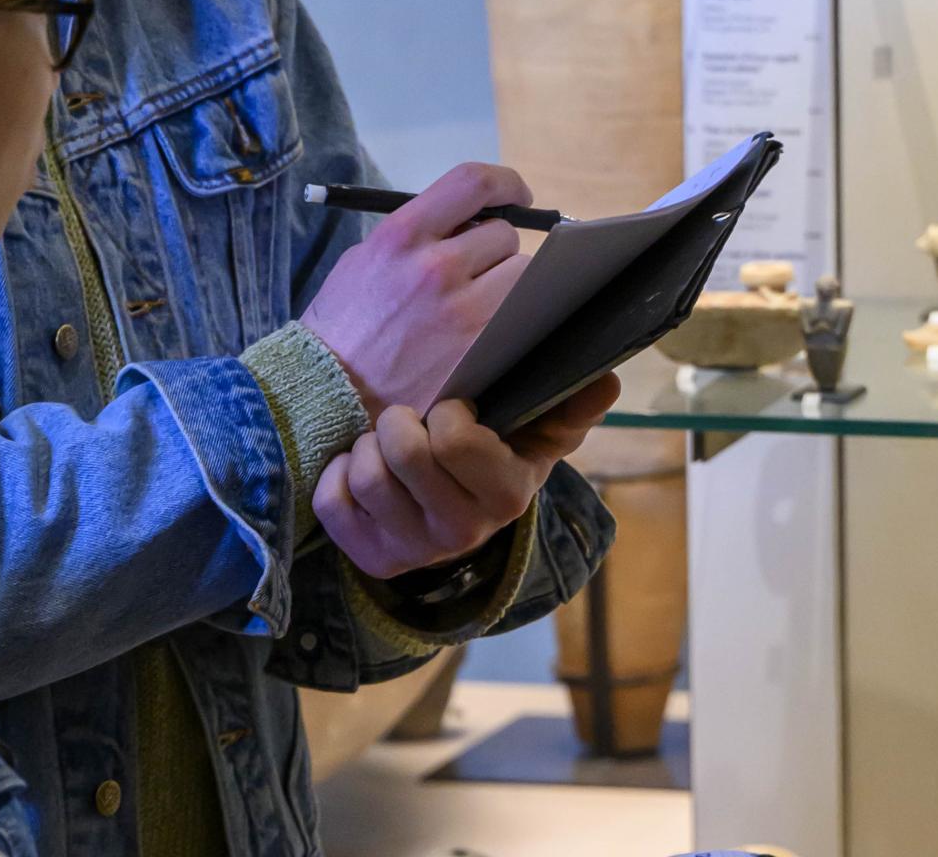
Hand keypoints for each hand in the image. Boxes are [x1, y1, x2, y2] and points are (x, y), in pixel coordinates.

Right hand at [300, 163, 530, 416]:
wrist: (331, 394)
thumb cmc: (345, 323)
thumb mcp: (366, 259)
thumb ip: (418, 235)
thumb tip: (468, 224)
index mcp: (403, 235)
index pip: (472, 183)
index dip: (505, 183)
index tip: (516, 197)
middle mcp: (436, 267)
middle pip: (503, 234)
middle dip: (493, 248)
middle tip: (476, 269)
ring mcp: (462, 313)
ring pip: (521, 275)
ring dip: (506, 283)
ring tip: (480, 302)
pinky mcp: (479, 353)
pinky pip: (520, 318)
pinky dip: (510, 319)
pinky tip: (487, 331)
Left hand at [312, 372, 620, 578]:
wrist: (456, 508)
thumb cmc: (497, 451)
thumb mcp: (538, 428)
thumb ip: (569, 403)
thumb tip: (607, 379)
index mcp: (506, 494)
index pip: (455, 439)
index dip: (448, 413)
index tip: (456, 406)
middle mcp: (463, 532)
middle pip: (403, 450)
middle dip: (399, 420)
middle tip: (412, 419)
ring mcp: (414, 550)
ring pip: (364, 473)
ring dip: (367, 446)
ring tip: (387, 444)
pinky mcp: (371, 557)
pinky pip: (330, 503)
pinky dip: (336, 475)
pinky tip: (358, 469)